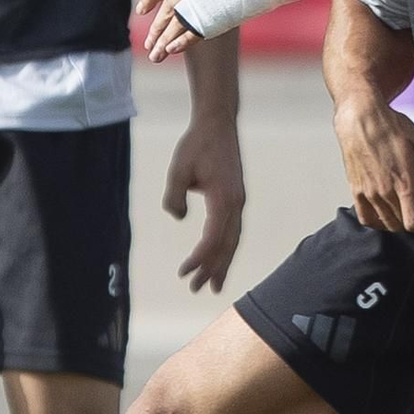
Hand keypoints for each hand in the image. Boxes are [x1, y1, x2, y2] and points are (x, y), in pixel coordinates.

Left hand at [163, 117, 245, 293]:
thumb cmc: (197, 144)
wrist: (217, 124)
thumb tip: (179, 217)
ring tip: (213, 286)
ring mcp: (238, 202)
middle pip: (227, 246)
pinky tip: (218, 258)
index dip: (200, 258)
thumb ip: (175, 196)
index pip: (213, 238)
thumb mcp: (178, 169)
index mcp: (224, 199)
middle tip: (197, 290)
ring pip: (232, 240)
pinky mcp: (236, 198)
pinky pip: (232, 230)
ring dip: (222, 264)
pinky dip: (226, 248)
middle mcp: (236, 204)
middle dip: (212, 270)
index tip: (185, 272)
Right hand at [333, 94, 413, 236]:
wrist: (360, 118)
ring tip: (406, 210)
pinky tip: (385, 215)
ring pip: (385, 224)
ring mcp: (368, 193)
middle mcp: (384, 192)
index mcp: (403, 182)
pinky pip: (366, 218)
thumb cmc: (390, 127)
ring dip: (399, 223)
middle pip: (401, 225)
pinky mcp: (355, 190)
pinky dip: (378, 222)